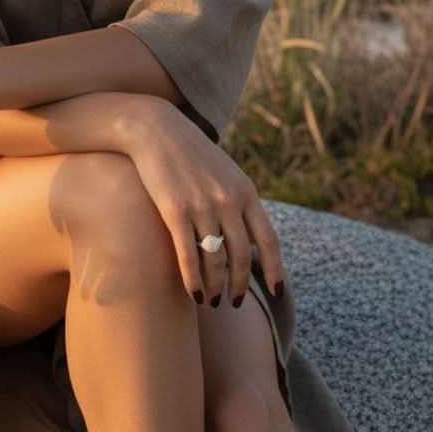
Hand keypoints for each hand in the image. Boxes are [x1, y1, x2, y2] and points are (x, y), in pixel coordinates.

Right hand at [121, 99, 285, 306]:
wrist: (155, 129)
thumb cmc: (190, 153)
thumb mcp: (225, 172)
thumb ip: (239, 200)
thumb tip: (249, 235)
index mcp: (246, 192)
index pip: (268, 240)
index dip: (276, 271)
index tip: (277, 294)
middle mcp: (228, 201)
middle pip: (242, 257)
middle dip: (239, 285)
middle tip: (232, 302)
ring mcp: (202, 206)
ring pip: (216, 261)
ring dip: (216, 287)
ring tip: (212, 301)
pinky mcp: (174, 210)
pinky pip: (189, 256)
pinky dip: (194, 280)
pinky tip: (194, 294)